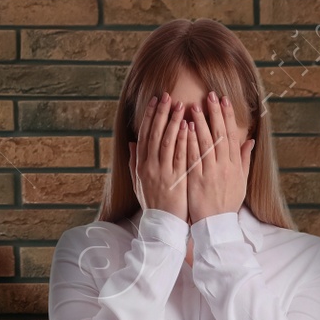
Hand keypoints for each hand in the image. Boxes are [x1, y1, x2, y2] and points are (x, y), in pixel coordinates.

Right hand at [128, 93, 187, 222]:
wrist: (162, 224)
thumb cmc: (153, 203)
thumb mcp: (139, 183)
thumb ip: (134, 162)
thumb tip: (132, 144)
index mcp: (141, 165)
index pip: (144, 135)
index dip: (149, 116)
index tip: (154, 100)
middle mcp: (149, 167)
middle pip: (154, 134)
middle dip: (160, 113)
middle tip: (166, 95)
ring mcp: (162, 172)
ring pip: (166, 141)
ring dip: (172, 121)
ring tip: (179, 104)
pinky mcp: (176, 179)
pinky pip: (179, 155)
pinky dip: (182, 139)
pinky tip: (187, 126)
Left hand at [185, 91, 254, 222]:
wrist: (217, 225)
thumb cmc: (227, 204)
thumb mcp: (241, 182)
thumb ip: (244, 160)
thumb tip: (250, 141)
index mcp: (234, 165)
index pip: (232, 135)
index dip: (228, 116)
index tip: (224, 100)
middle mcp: (224, 166)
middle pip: (220, 135)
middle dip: (214, 114)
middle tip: (209, 95)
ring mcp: (210, 173)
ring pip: (206, 144)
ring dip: (200, 124)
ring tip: (193, 106)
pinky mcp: (197, 181)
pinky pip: (193, 159)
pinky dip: (189, 143)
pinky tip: (184, 130)